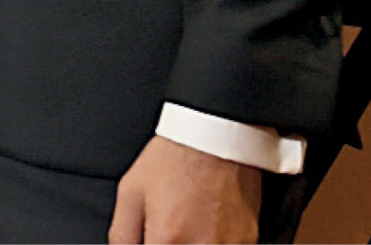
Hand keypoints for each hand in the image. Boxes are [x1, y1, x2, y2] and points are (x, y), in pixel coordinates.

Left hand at [111, 134, 262, 243]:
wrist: (213, 136)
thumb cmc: (170, 161)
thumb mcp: (131, 193)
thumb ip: (122, 236)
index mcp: (167, 239)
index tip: (153, 243)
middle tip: (167, 235)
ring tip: (185, 230)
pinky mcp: (247, 239)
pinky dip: (213, 243)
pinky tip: (204, 231)